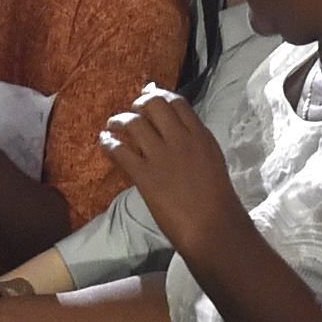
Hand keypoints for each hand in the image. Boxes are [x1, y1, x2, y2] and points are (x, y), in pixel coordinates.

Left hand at [99, 84, 242, 261]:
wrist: (212, 226)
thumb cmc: (217, 200)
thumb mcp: (211, 161)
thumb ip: (194, 144)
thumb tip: (178, 136)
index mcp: (200, 136)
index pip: (177, 103)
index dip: (160, 95)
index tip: (149, 97)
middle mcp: (180, 139)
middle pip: (154, 104)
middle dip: (139, 104)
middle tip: (132, 112)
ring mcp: (161, 156)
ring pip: (134, 122)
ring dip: (119, 120)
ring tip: (112, 125)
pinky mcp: (145, 175)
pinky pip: (120, 150)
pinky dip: (108, 143)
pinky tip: (104, 142)